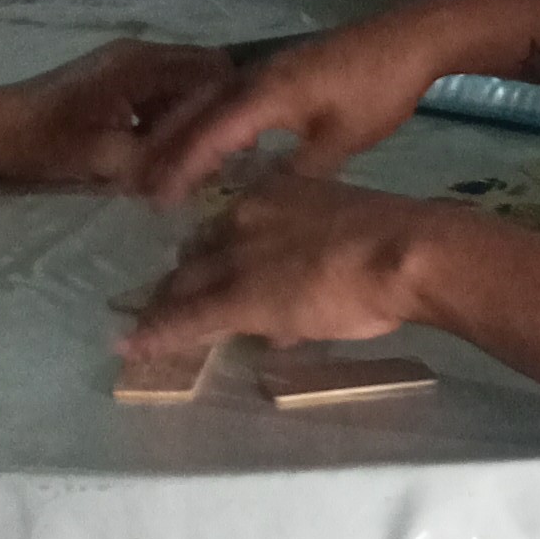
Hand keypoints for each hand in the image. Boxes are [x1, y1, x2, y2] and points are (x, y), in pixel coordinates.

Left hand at [0, 43, 249, 188]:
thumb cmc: (42, 142)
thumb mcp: (104, 158)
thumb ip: (158, 159)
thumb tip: (204, 170)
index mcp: (141, 65)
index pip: (214, 72)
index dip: (230, 110)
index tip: (229, 149)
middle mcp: (141, 54)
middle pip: (205, 74)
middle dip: (215, 115)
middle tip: (213, 158)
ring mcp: (127, 64)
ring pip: (185, 86)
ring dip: (190, 121)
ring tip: (187, 163)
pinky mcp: (116, 79)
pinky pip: (161, 93)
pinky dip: (169, 121)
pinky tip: (160, 154)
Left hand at [122, 174, 454, 357]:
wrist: (406, 250)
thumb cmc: (395, 241)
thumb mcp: (345, 235)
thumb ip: (315, 262)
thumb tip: (296, 312)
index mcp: (276, 193)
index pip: (227, 224)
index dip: (211, 252)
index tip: (204, 270)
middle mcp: (245, 217)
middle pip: (197, 251)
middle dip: (179, 279)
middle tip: (161, 302)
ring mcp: (239, 257)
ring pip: (185, 283)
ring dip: (162, 306)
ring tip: (142, 327)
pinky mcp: (238, 298)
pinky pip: (187, 319)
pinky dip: (157, 333)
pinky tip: (133, 346)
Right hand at [131, 13, 452, 201]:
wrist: (410, 38)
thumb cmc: (378, 90)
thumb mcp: (341, 140)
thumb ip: (299, 171)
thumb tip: (262, 198)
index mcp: (266, 94)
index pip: (209, 134)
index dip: (180, 167)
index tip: (157, 198)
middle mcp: (255, 76)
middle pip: (195, 112)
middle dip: (165, 147)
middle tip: (137, 184)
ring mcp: (266, 68)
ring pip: (208, 100)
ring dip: (180, 129)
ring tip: (159, 163)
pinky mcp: (280, 67)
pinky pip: (227, 94)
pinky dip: (207, 117)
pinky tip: (211, 138)